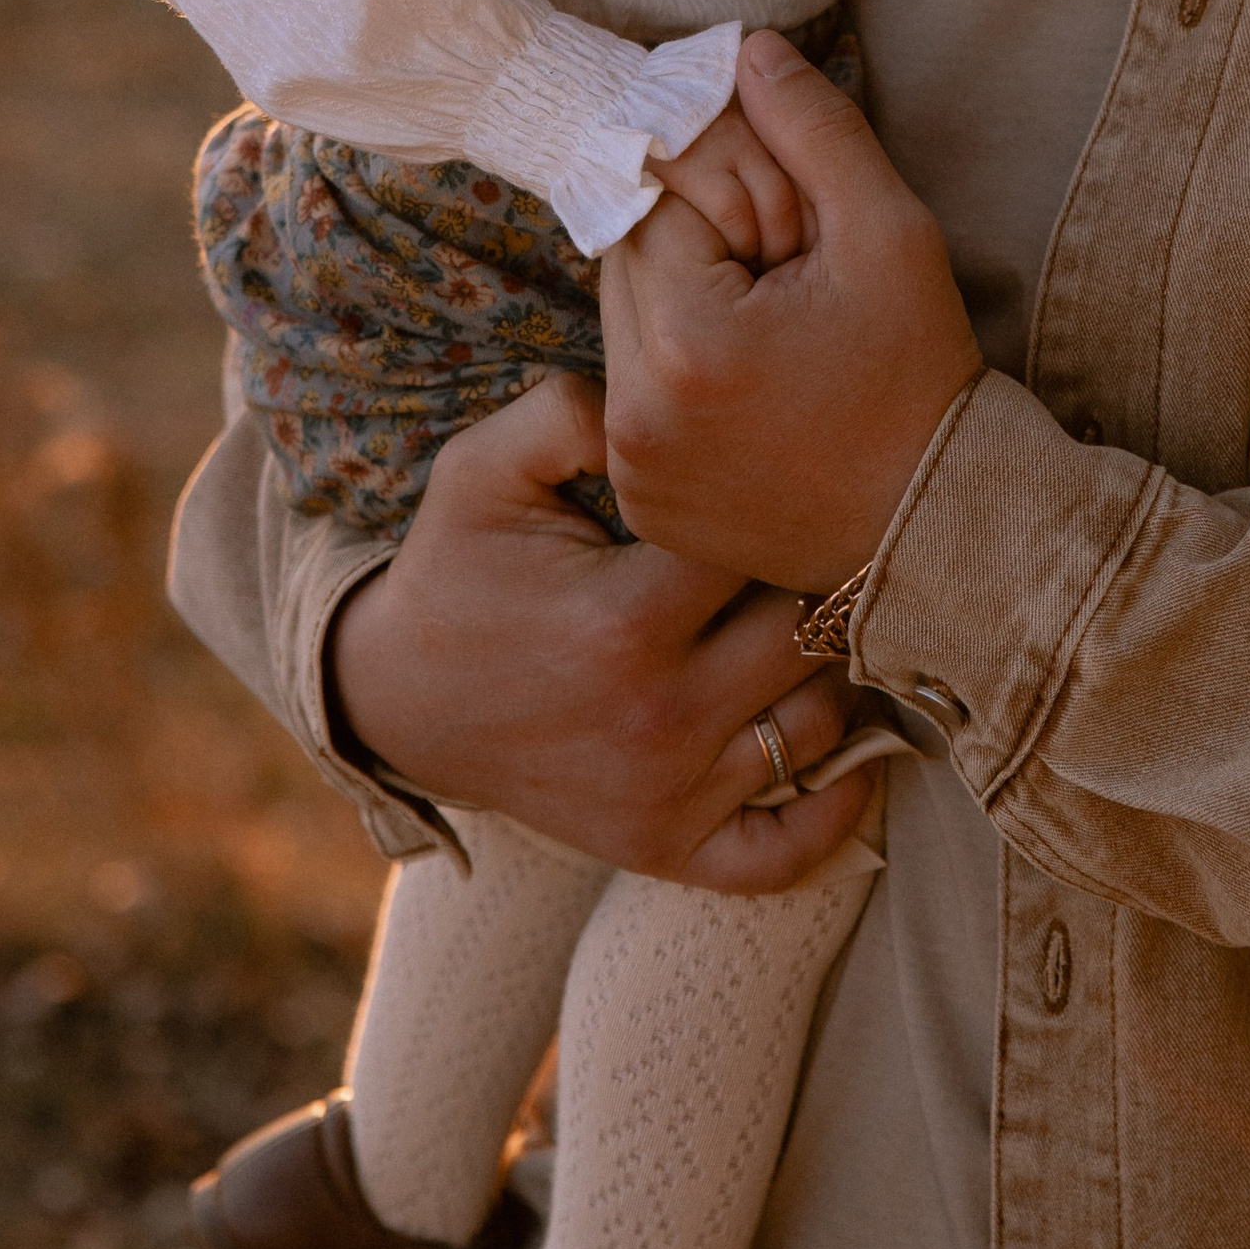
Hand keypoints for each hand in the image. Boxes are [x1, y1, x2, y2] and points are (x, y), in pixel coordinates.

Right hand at [326, 374, 871, 887]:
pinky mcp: (665, 848)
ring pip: (820, 726)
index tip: (774, 471)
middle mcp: (658, 718)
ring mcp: (668, 795)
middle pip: (812, 633)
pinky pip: (784, 852)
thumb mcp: (481, 469)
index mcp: (624, 619)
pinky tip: (849, 752)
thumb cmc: (457, 570)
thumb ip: (565, 410)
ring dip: (837, 671)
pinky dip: (833, 811)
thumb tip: (652, 395)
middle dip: (819, 577)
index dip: (779, 496)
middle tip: (817, 538)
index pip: (761, 543)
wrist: (400, 701)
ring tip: (823, 614)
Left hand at [603, 29, 983, 588]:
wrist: (939, 522)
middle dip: (697, 243)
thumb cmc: (921, 374)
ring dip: (681, 302)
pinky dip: (676, 372)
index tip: (786, 227)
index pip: (661, 199)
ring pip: (626, 324)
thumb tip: (744, 49)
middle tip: (784, 272)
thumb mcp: (888, 232)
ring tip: (773, 330)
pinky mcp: (643, 501)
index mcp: (688, 344)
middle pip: (629, 260)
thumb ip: (812, 130)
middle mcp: (636, 415)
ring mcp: (633, 467)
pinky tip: (752, 384)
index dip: (726, 192)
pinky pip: (633, 395)